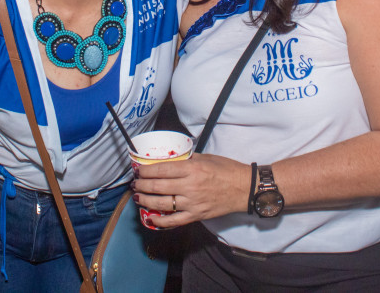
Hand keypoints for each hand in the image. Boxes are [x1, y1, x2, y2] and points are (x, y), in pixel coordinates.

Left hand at [131, 154, 249, 227]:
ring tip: (138, 198)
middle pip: (158, 186)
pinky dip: (161, 221)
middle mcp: (190, 186)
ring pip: (162, 204)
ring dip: (146, 201)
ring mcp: (192, 202)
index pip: (161, 169)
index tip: (139, 170)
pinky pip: (175, 221)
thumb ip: (188, 159)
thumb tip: (171, 159)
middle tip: (135, 184)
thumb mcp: (206, 157)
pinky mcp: (196, 215)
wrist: (244, 188)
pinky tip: (151, 218)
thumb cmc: (227, 170)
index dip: (146, 170)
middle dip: (142, 185)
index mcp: (192, 169)